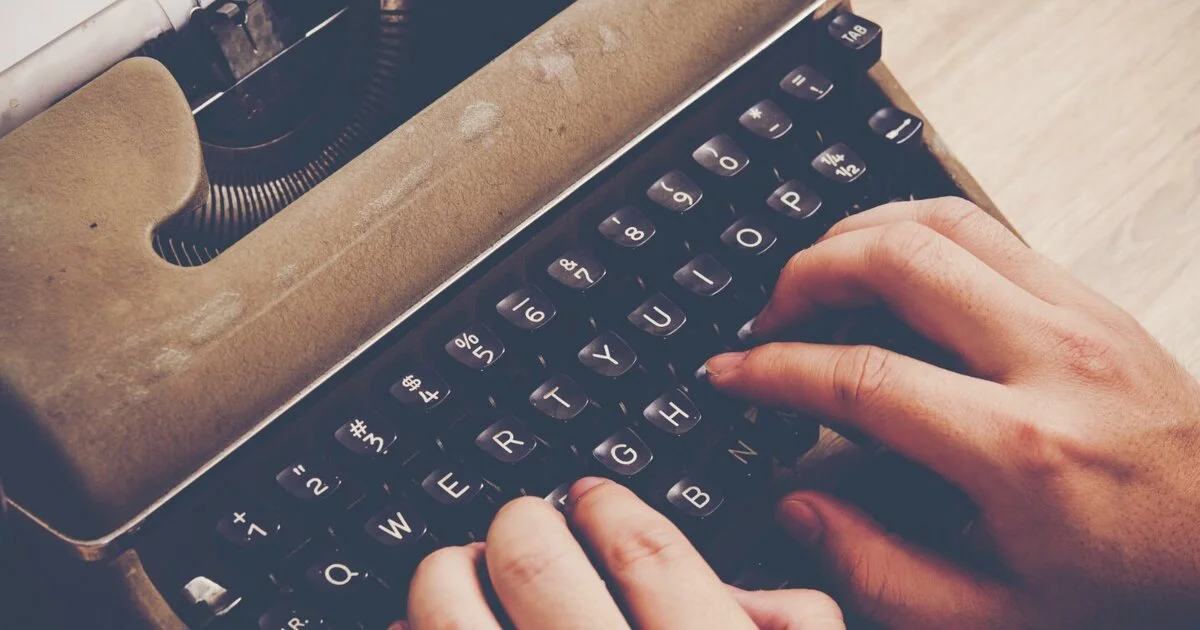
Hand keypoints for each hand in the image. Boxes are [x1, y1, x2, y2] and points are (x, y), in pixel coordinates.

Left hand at [400, 478, 843, 629]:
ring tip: (454, 571)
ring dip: (442, 577)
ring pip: (451, 614)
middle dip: (521, 524)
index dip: (612, 506)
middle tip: (523, 522)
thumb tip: (743, 585)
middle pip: (536, 563)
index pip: (644, 550)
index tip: (595, 499)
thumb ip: (797, 627)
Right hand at [703, 198, 1199, 628]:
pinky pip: (988, 229)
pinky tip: (889, 269)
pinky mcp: (1093, 301)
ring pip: (942, 221)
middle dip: (805, 275)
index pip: (861, 375)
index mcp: (1020, 449)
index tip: (731, 373)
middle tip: (768, 316)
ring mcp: (1080, 316)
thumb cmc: (1135, 587)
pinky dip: (916, 231)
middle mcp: (1051, 360)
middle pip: (897, 261)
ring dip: (857, 235)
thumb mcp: (995, 616)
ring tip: (816, 279)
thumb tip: (798, 508)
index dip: (772, 369)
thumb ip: (878, 569)